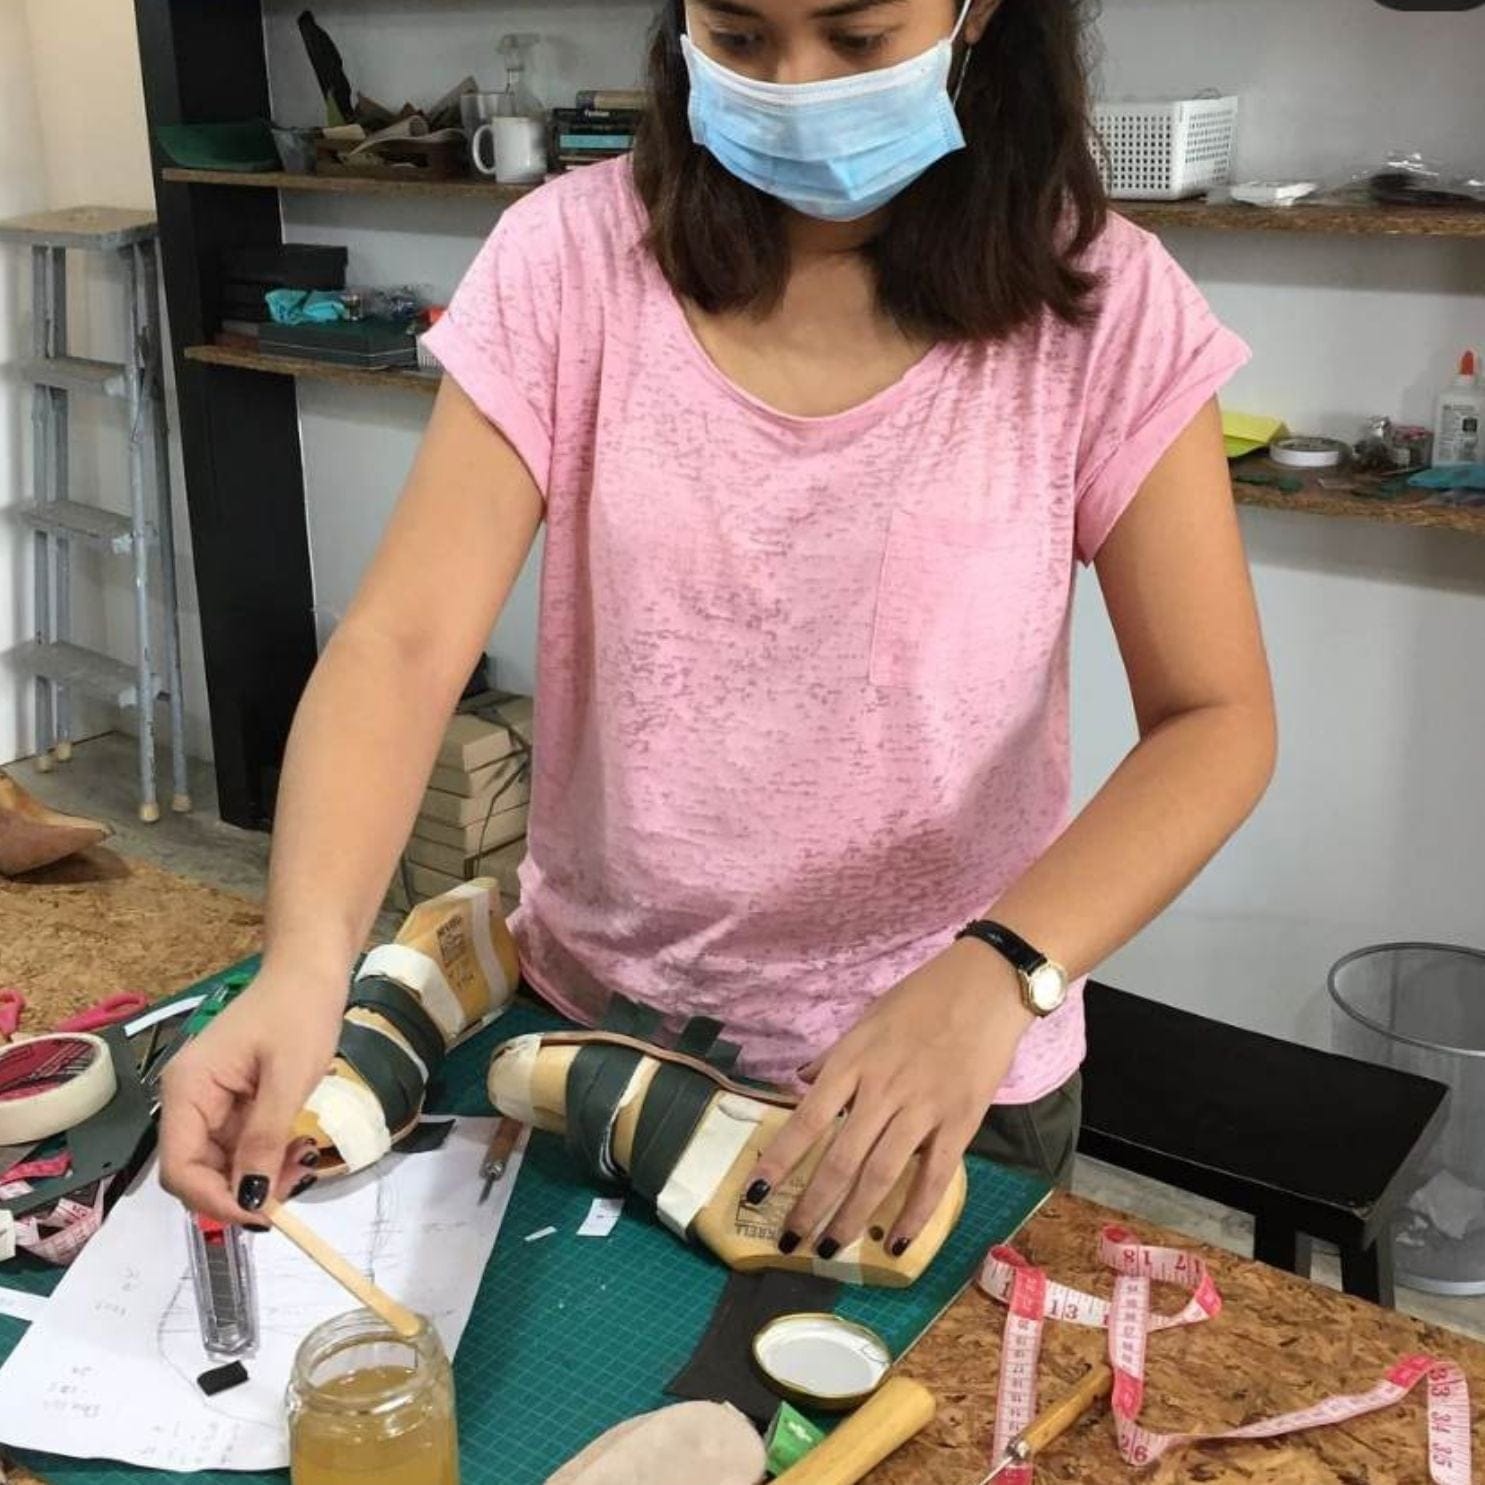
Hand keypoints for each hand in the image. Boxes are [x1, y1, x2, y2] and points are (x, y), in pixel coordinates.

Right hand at [159, 963, 344, 1222]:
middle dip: (242, 1190)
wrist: (311, 970)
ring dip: (259, 1176)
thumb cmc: (299, 1013)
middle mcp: (188, 1100)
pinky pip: (240, 1145)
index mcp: (187, 1091)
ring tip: (301, 1162)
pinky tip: (297, 1148)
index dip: (215, 1200)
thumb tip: (248, 1199)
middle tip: (292, 1188)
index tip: (262, 1216)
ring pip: (222, 1164)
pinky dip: (267, 1155)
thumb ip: (264, 1138)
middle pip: (197, 1171)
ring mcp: (209, 1102)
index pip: (180, 1168)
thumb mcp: (288, 1077)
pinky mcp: (232, 1101)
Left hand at [746, 939, 1033, 1258]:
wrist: (987, 983)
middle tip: (790, 1242)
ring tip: (830, 1250)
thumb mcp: (867, 1019)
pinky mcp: (961, 1122)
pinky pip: (934, 1177)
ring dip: (852, 1218)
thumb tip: (800, 1081)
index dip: (779, 1161)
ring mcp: (923, 1109)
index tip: (755, 1193)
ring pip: (880, 1176)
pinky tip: (897, 1243)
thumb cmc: (922, 997)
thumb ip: (834, 1058)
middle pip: (840, 1160)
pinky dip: (915, 1214)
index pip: (806, 1121)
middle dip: (811, 1206)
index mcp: (853, 1062)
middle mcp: (882, 1090)